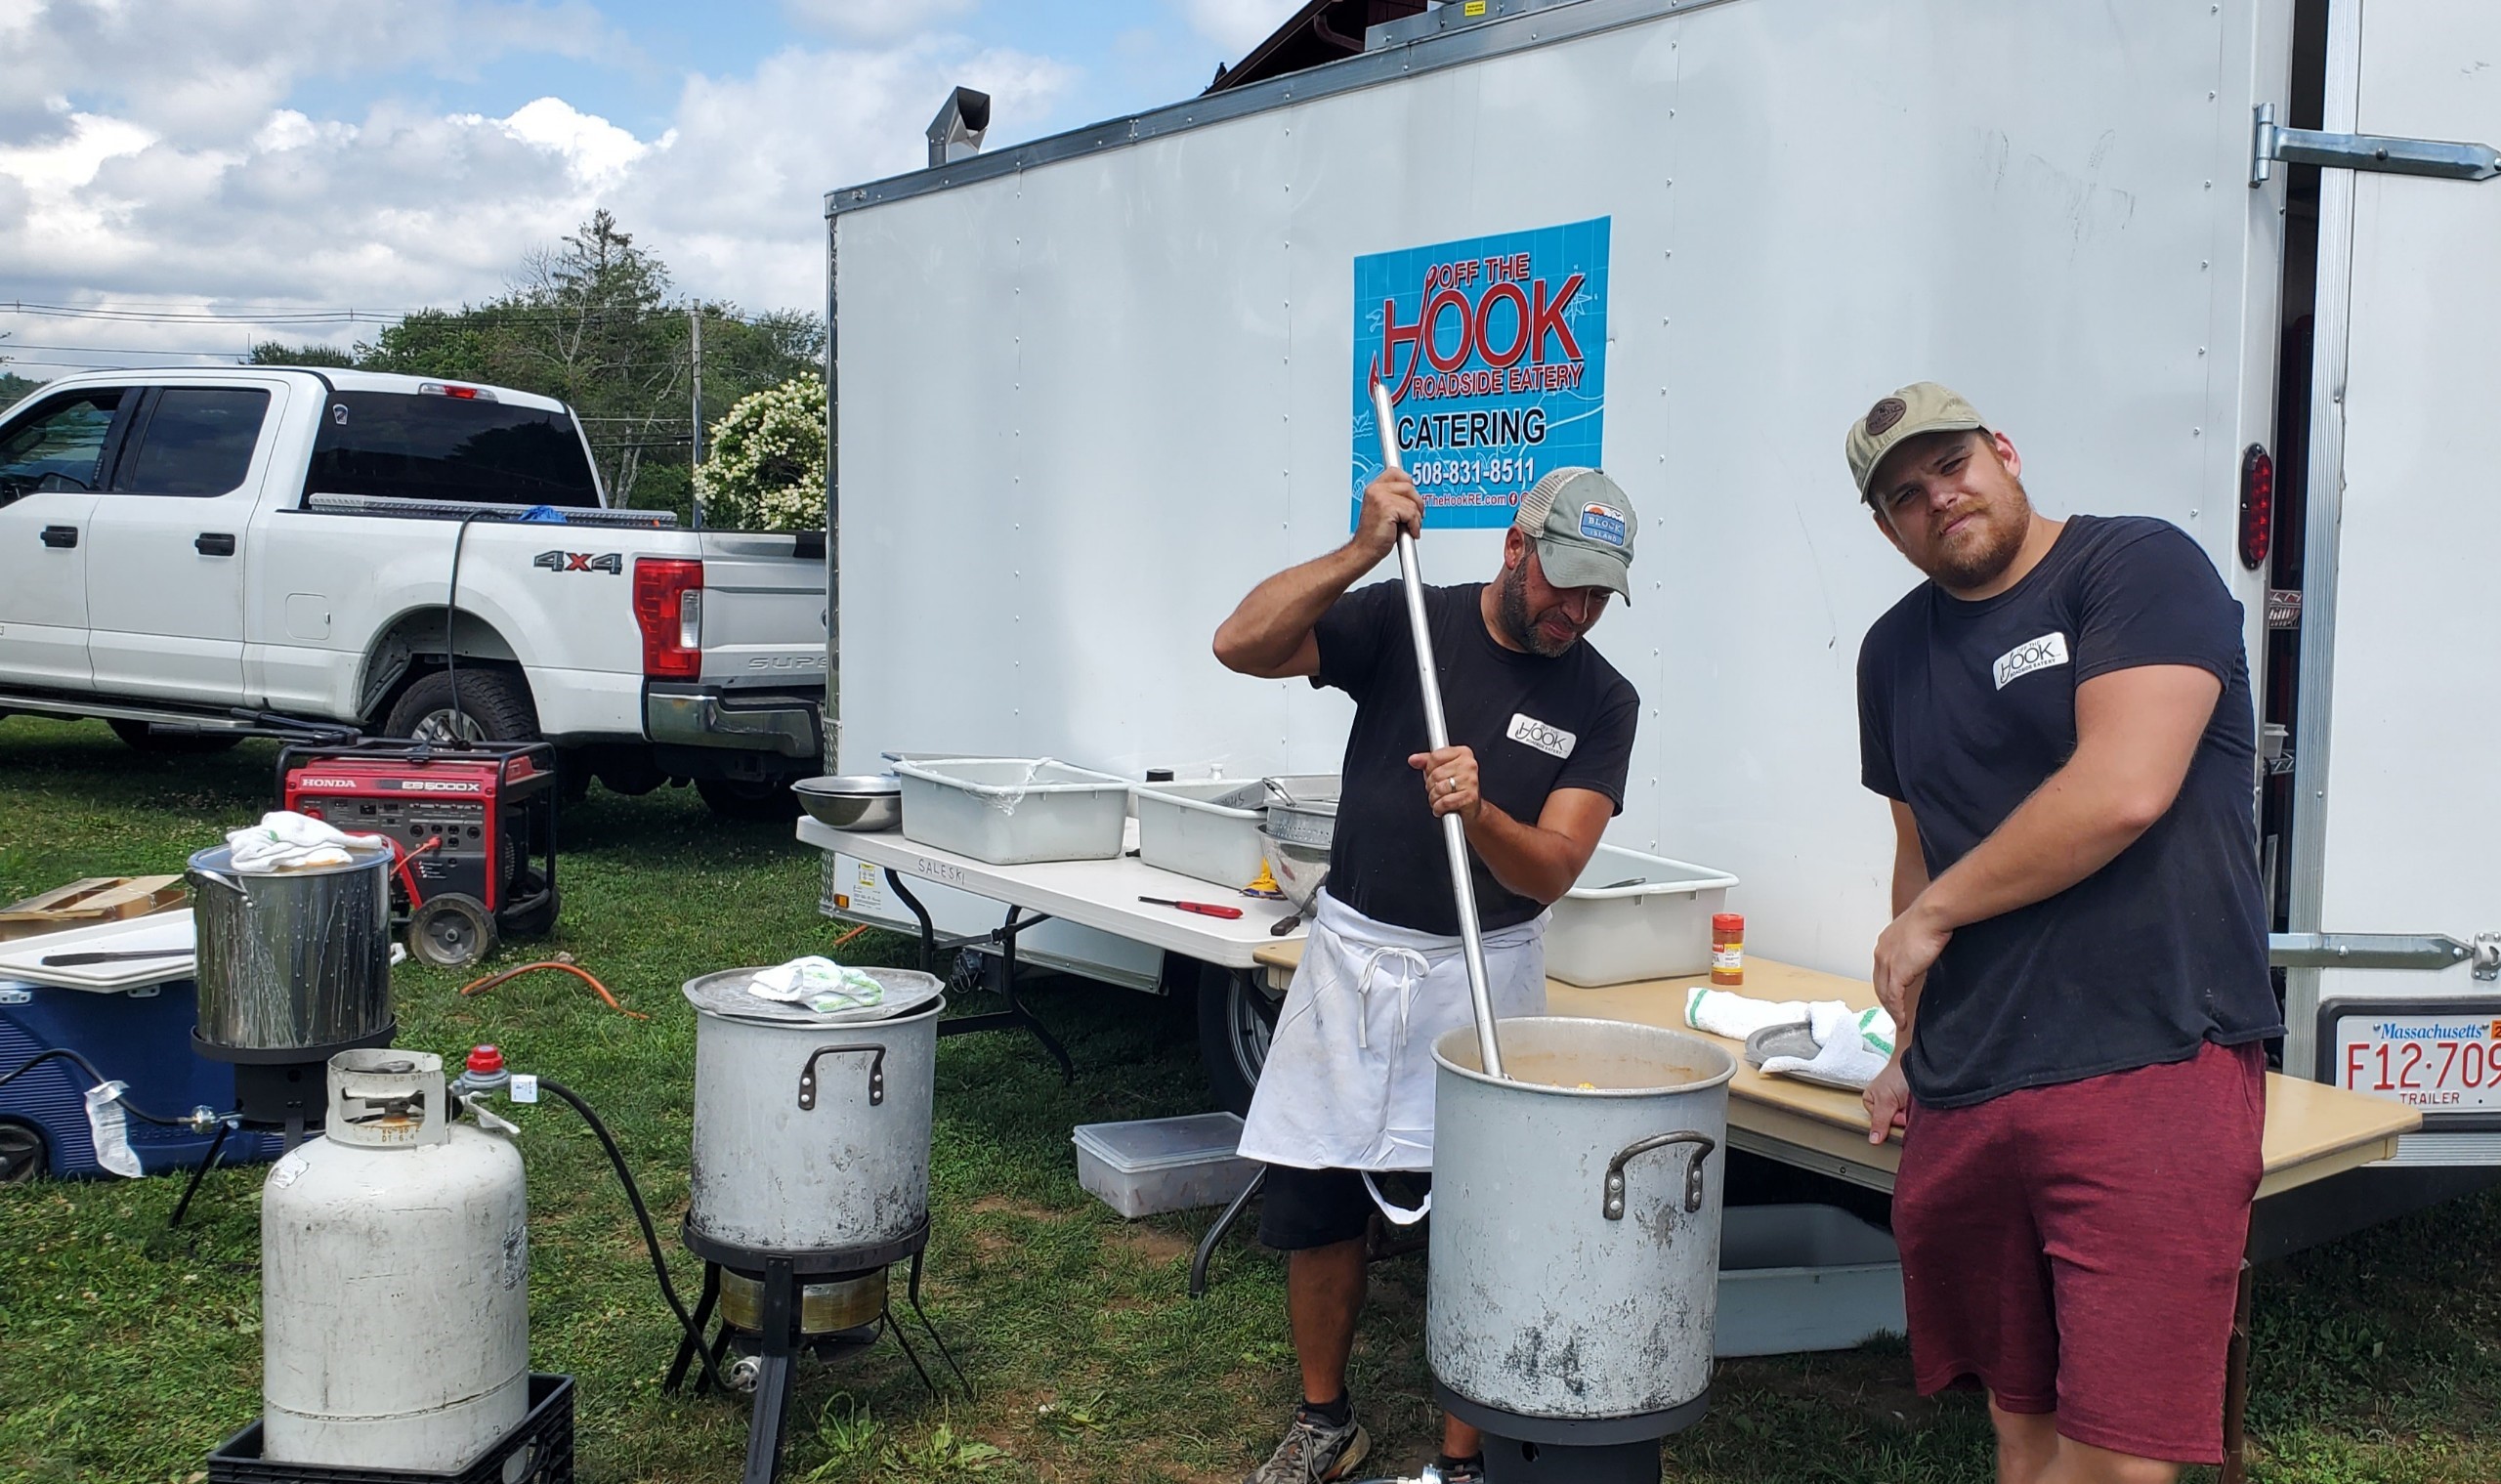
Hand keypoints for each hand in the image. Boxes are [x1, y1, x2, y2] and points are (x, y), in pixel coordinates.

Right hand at [1353, 469, 1423, 560]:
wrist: (1364, 550)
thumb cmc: (1374, 535)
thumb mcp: (1383, 510)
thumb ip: (1395, 498)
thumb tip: (1412, 495)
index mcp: (1374, 488)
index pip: (1396, 472)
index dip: (1408, 483)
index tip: (1412, 497)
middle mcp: (1376, 490)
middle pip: (1409, 486)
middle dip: (1417, 503)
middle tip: (1414, 517)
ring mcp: (1380, 498)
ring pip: (1412, 502)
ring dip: (1416, 518)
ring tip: (1409, 527)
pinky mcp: (1387, 508)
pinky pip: (1412, 513)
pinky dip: (1414, 525)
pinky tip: (1409, 532)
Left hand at [1409, 744, 1480, 822]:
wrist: (1472, 807)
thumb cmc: (1456, 787)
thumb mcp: (1440, 769)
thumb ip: (1426, 761)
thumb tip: (1413, 759)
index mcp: (1463, 753)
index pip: (1435, 756)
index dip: (1429, 768)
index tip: (1433, 774)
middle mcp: (1469, 765)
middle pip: (1436, 774)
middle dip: (1431, 786)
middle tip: (1437, 790)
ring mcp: (1471, 781)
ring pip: (1439, 789)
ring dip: (1434, 798)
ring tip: (1439, 799)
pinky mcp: (1470, 796)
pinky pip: (1445, 802)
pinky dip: (1439, 807)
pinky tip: (1442, 807)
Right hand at [1863, 1058, 1910, 1144]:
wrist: (1916, 1060)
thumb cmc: (1898, 1073)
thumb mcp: (1886, 1100)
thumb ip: (1879, 1121)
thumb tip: (1873, 1140)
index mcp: (1871, 1104)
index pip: (1882, 1125)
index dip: (1893, 1119)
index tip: (1897, 1109)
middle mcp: (1884, 1107)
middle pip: (1894, 1125)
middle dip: (1903, 1117)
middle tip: (1906, 1103)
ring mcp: (1899, 1107)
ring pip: (1906, 1123)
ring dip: (1912, 1115)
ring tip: (1912, 1100)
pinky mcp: (1911, 1107)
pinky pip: (1915, 1119)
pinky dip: (1919, 1113)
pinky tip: (1917, 1103)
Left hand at [1872, 896, 1949, 1025]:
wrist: (1932, 914)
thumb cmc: (1931, 918)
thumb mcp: (1918, 934)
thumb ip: (1915, 948)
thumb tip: (1923, 956)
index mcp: (1885, 943)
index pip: (1882, 970)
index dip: (1886, 985)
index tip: (1893, 997)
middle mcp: (1881, 953)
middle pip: (1880, 984)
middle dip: (1886, 1001)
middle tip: (1894, 1014)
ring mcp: (1887, 963)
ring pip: (1885, 994)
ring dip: (1891, 1010)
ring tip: (1899, 1021)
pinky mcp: (1897, 972)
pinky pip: (1894, 998)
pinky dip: (1897, 1011)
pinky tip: (1902, 1020)